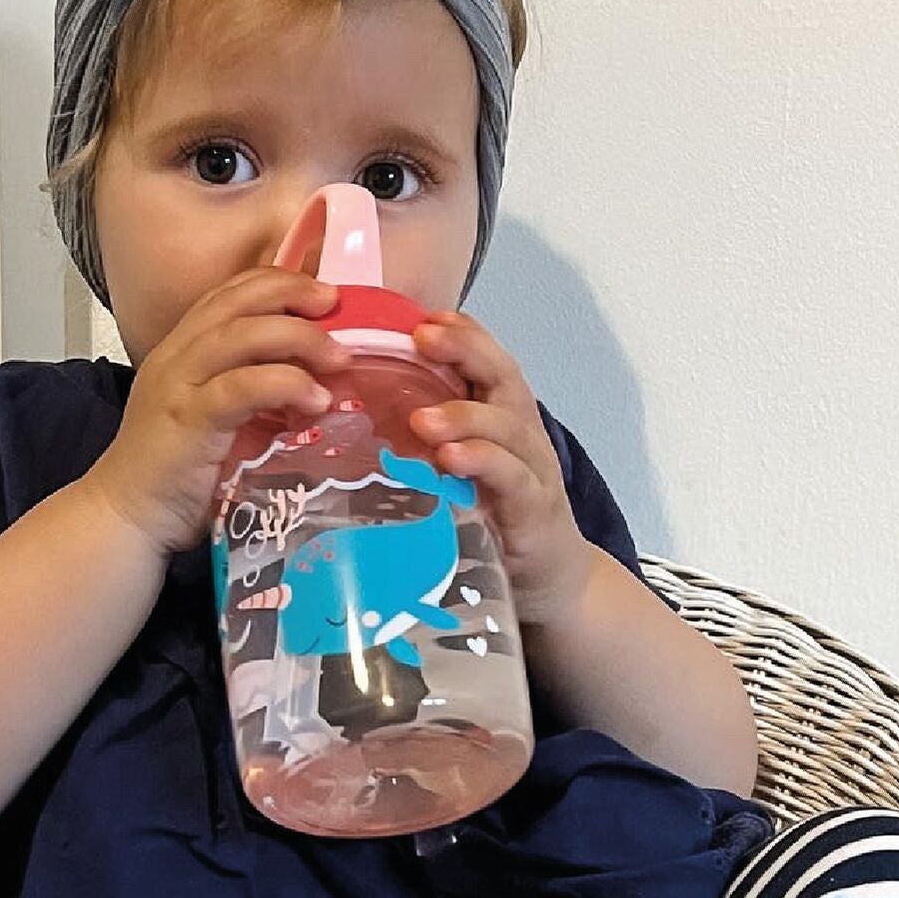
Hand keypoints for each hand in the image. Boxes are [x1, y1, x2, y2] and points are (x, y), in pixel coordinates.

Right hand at [84, 267, 348, 557]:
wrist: (127, 519)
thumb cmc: (177, 477)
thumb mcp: (218, 422)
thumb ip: (254, 398)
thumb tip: (319, 389)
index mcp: (181, 351)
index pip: (228, 295)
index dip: (276, 282)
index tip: (322, 293)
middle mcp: (176, 357)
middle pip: (237, 301)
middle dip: (291, 292)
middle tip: (336, 303)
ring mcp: (179, 386)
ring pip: (242, 335)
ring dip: (299, 338)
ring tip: (339, 357)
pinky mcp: (189, 420)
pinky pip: (243, 386)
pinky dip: (286, 384)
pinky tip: (316, 400)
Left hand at [408, 312, 597, 627]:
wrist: (549, 581)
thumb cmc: (492, 520)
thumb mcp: (454, 472)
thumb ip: (420, 443)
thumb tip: (349, 417)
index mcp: (499, 418)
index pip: (484, 360)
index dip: (459, 333)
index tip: (420, 316)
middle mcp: (521, 435)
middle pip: (502, 376)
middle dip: (464, 350)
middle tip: (422, 338)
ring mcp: (531, 471)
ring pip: (507, 427)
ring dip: (464, 415)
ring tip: (422, 417)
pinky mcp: (534, 511)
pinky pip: (512, 479)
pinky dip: (483, 464)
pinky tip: (452, 460)